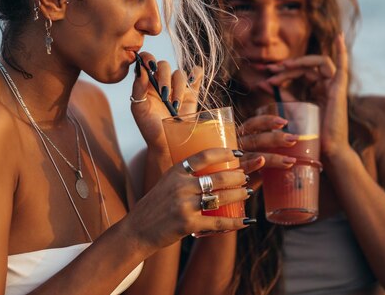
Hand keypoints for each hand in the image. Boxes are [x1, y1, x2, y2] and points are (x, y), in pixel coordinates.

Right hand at [126, 148, 250, 248]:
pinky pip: (218, 222)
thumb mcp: (166, 183)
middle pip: (217, 176)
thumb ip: (184, 176)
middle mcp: (180, 186)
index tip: (238, 153)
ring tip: (247, 192)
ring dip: (239, 194)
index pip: (204, 156)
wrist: (137, 231)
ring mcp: (184, 205)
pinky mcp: (188, 224)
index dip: (224, 152)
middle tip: (245, 177)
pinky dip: (235, 222)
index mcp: (175, 172)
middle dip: (237, 176)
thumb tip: (211, 169)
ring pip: (221, 197)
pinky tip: (246, 220)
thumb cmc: (155, 206)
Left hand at [130, 52, 201, 154]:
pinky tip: (193, 82)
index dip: (148, 58)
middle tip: (164, 95)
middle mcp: (162, 81)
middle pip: (164, 65)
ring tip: (174, 105)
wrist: (167, 143)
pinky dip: (196, 74)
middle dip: (164, 78)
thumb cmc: (150, 127)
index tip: (149, 65)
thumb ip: (138, 88)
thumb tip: (141, 69)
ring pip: (180, 74)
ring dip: (178, 87)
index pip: (147, 61)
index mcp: (147, 82)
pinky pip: (196, 75)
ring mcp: (177, 86)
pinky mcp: (191, 92)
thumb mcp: (139, 109)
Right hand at [237, 114, 296, 189]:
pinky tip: (261, 162)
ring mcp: (232, 158)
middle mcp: (235, 144)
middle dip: (276, 139)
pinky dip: (252, 164)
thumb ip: (263, 154)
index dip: (267, 121)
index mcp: (239, 136)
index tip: (284, 123)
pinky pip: (242, 167)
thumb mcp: (248, 155)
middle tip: (293, 139)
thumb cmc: (236, 168)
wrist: (211, 182)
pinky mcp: (230, 172)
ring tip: (290, 161)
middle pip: (256, 139)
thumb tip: (287, 157)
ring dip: (273, 158)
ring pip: (253, 154)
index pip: (253, 124)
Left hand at [259, 33, 352, 160]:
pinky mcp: (339, 90)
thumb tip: (263, 83)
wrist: (324, 152)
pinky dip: (342, 51)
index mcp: (317, 92)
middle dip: (287, 67)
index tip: (266, 78)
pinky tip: (340, 37)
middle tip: (269, 70)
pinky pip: (342, 66)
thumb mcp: (292, 111)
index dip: (283, 73)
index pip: (300, 73)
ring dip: (298, 62)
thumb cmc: (310, 136)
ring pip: (317, 64)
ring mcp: (334, 87)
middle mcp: (326, 87)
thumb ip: (282, 96)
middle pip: (306, 67)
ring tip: (281, 67)